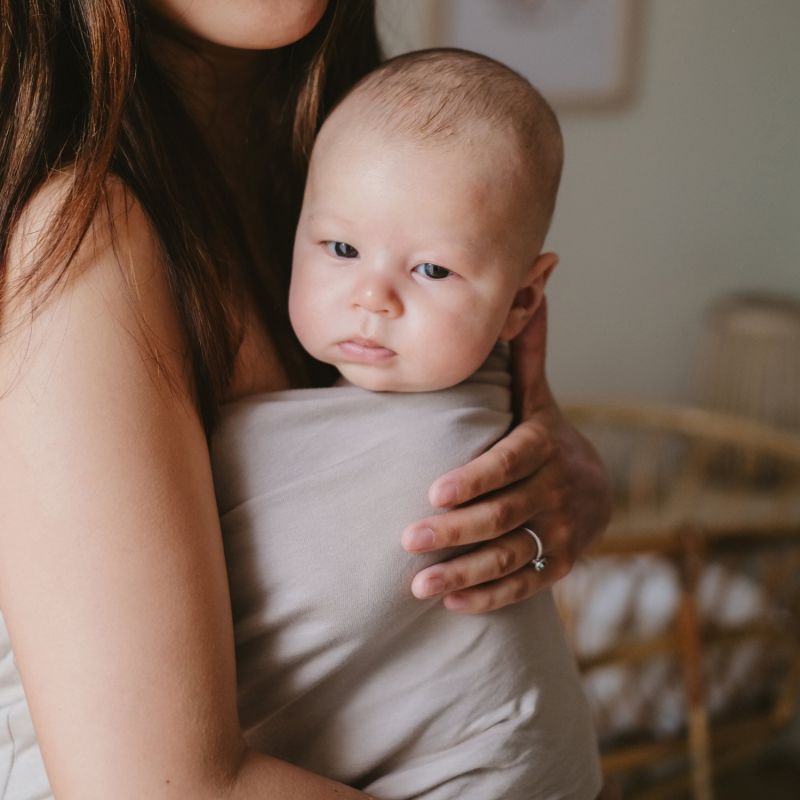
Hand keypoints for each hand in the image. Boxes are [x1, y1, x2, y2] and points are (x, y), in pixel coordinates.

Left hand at [402, 298, 610, 612]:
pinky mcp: (560, 565)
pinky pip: (524, 585)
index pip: (508, 464)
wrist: (595, 487)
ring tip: (418, 583)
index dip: (475, 480)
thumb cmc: (545, 436)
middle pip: (503, 515)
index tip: (435, 492)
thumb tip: (533, 282)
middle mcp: (554, 491)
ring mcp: (559, 533)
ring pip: (510, 555)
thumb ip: (525, 351)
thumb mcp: (537, 397)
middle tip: (409, 539)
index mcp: (542, 446)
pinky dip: (489, 596)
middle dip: (455, 530)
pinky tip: (450, 602)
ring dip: (464, 571)